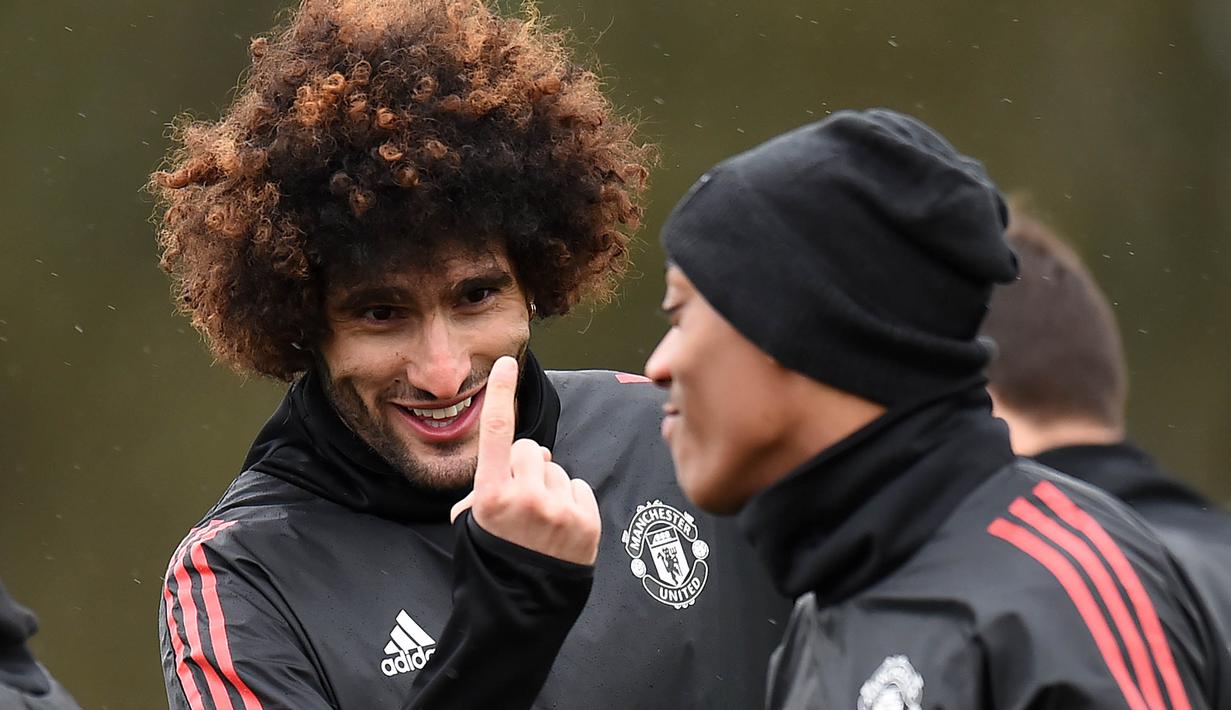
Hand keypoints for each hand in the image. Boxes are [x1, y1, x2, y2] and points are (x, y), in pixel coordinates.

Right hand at [450, 356, 600, 564]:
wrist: (520, 611)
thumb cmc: (491, 563)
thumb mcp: (473, 525)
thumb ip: (487, 487)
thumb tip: (524, 461)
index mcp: (491, 496)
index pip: (496, 433)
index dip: (500, 394)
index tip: (505, 365)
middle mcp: (527, 499)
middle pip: (531, 450)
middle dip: (526, 466)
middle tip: (521, 499)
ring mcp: (560, 511)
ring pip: (557, 469)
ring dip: (549, 487)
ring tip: (541, 522)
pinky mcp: (587, 523)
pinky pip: (579, 487)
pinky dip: (571, 502)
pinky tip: (560, 528)